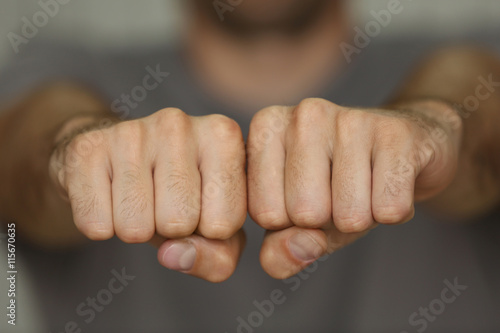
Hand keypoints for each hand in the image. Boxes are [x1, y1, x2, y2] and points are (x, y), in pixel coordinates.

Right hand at [50, 108, 246, 281]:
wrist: (120, 160)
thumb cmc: (181, 194)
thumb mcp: (217, 229)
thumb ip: (217, 256)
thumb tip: (176, 255)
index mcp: (223, 135)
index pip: (224, 222)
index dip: (209, 232)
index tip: (201, 206)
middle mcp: (179, 123)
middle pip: (180, 222)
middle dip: (171, 230)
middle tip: (165, 203)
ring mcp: (130, 130)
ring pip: (136, 227)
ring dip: (137, 229)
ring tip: (140, 198)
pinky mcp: (87, 148)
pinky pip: (96, 224)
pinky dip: (102, 226)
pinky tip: (110, 197)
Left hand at [247, 98, 461, 278]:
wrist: (402, 150)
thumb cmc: (338, 186)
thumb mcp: (297, 223)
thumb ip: (278, 251)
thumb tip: (299, 249)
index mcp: (267, 128)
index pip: (265, 213)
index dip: (292, 223)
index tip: (307, 195)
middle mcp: (303, 114)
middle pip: (304, 213)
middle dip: (327, 221)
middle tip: (340, 192)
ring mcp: (351, 117)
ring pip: (349, 215)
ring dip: (362, 217)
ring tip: (366, 186)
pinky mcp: (397, 132)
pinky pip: (390, 208)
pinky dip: (395, 211)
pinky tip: (391, 181)